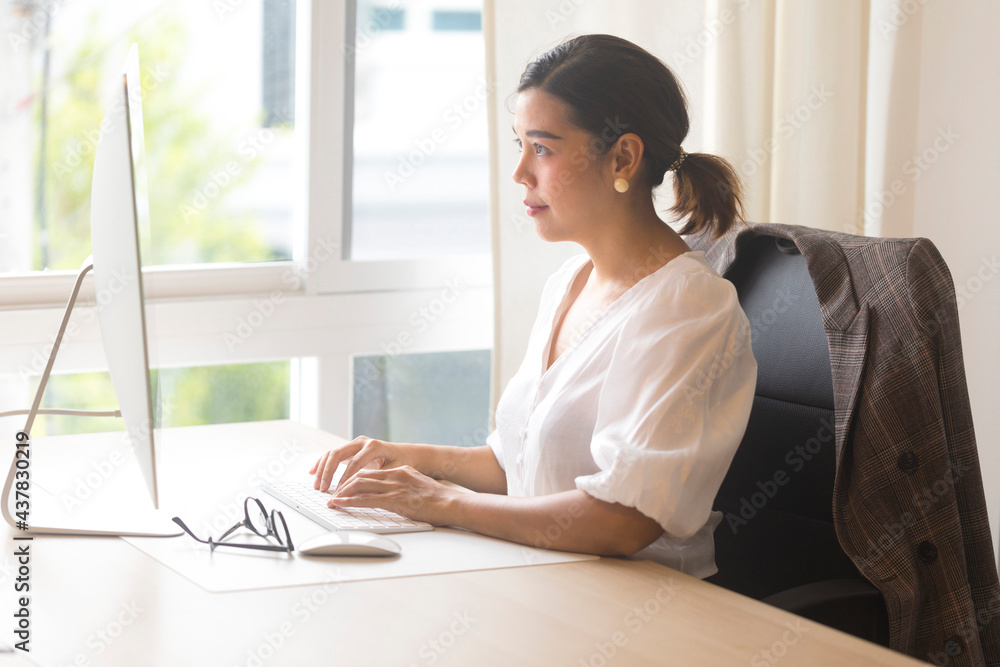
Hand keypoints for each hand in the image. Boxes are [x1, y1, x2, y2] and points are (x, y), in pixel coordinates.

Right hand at [309, 436, 415, 492]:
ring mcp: (354, 444)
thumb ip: (382, 477)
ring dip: (322, 469)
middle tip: (322, 489)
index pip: (355, 463)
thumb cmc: (401, 462)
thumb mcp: (396, 470)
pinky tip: (312, 472)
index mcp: (373, 446)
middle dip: (328, 472)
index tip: (339, 492)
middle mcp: (362, 442)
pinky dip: (321, 463)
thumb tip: (370, 489)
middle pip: (338, 454)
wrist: (404, 453)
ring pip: (332, 453)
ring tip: (317, 485)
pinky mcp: (349, 449)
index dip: (345, 478)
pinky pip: (331, 454)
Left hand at [328, 465, 459, 525]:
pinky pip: (365, 499)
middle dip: (343, 484)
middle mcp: (395, 475)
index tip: (344, 486)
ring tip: (331, 501)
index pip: (370, 472)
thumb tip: (391, 493)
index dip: (353, 478)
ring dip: (342, 493)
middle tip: (332, 493)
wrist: (451, 504)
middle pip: (361, 475)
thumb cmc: (438, 500)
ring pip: (359, 485)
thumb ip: (403, 485)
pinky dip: (349, 502)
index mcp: (400, 471)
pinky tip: (339, 505)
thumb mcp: (418, 486)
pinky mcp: (394, 499)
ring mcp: (394, 486)